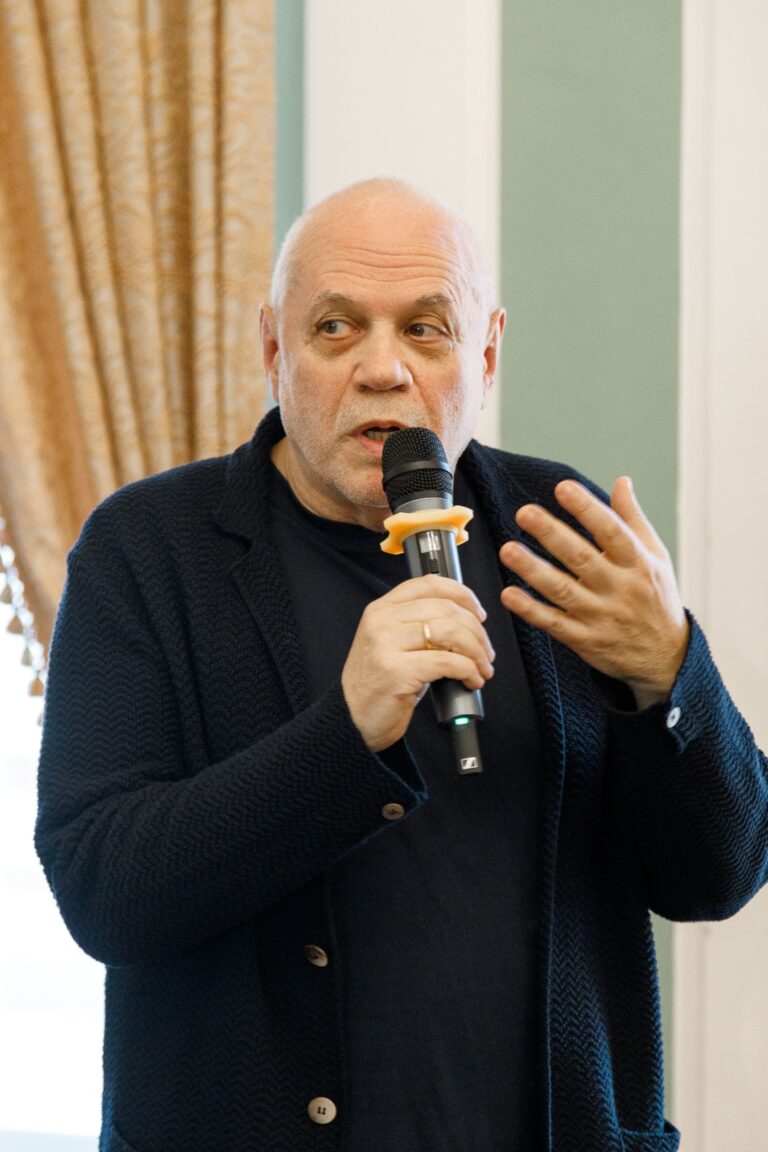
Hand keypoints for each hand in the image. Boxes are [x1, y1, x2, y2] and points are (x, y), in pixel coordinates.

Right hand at [341, 574, 494, 750]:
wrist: (355, 718)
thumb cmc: (381, 681)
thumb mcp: (394, 642)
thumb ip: (419, 623)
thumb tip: (469, 620)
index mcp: (382, 609)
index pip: (429, 584)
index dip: (462, 595)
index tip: (479, 613)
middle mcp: (381, 621)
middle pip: (446, 610)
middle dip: (477, 632)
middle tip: (486, 651)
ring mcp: (386, 645)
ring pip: (450, 633)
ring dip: (476, 652)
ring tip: (481, 668)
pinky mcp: (396, 671)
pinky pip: (447, 662)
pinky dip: (468, 671)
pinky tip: (471, 680)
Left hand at [499, 477, 689, 708]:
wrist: (665, 658)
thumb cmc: (656, 598)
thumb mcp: (656, 557)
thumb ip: (633, 520)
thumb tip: (621, 482)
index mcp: (638, 564)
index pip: (612, 532)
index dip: (587, 509)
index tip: (564, 488)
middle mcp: (619, 589)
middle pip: (581, 558)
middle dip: (551, 534)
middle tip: (524, 512)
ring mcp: (600, 616)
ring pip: (562, 591)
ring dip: (533, 570)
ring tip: (507, 550)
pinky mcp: (585, 639)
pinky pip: (554, 623)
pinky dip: (530, 610)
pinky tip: (509, 594)